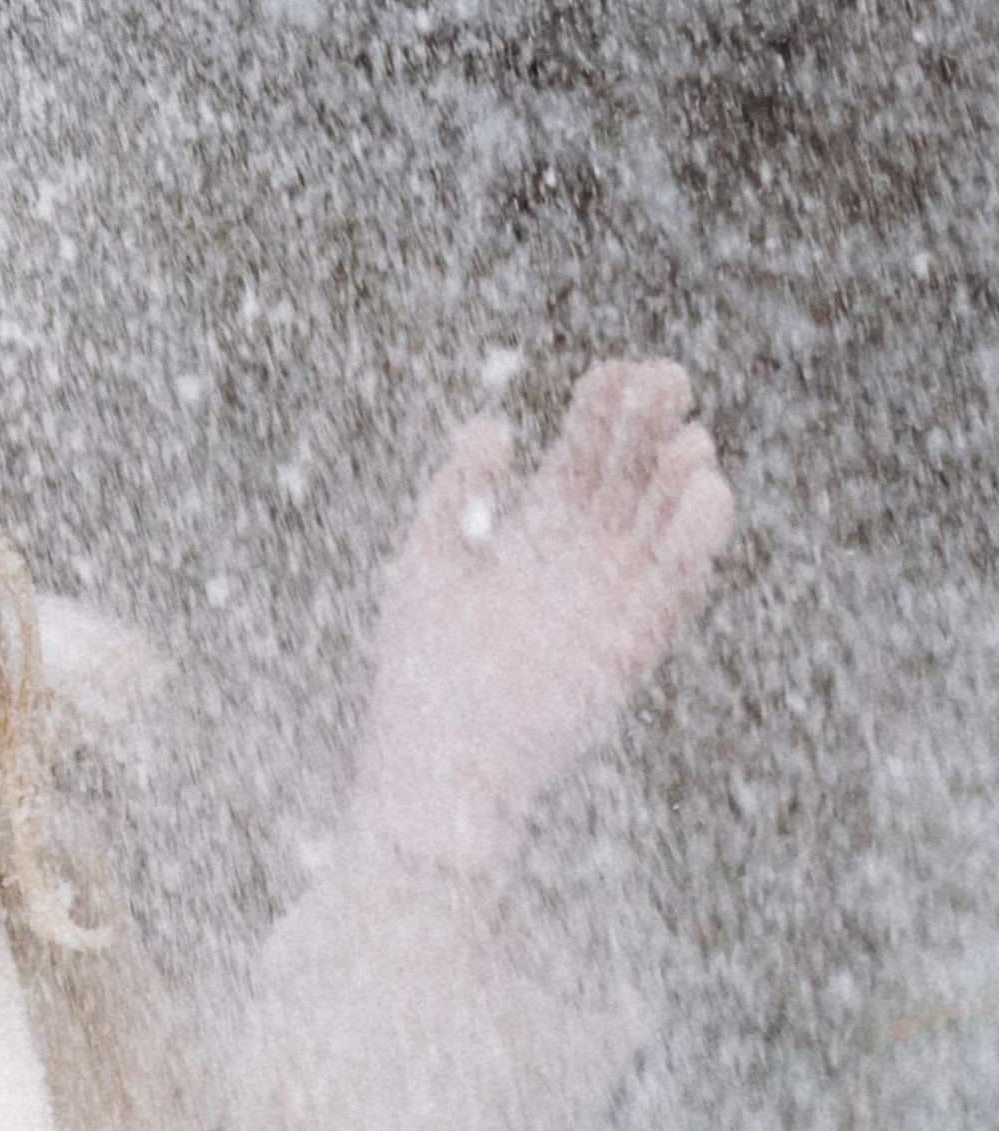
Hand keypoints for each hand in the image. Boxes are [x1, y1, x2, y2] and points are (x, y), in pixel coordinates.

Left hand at [352, 360, 733, 882]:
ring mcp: (613, 604)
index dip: (604, 410)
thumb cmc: (421, 666)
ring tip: (692, 443)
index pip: (586, 455)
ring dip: (682, 486)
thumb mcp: (428, 559)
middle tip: (670, 377)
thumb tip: (494, 424)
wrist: (434, 760)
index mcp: (540, 534)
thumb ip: (458, 491)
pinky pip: (674, 591)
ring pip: (663, 530)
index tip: (617, 370)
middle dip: (652, 429)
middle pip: (631, 478)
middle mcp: (586, 562)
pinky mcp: (632, 648)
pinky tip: (709, 497)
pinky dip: (694, 546)